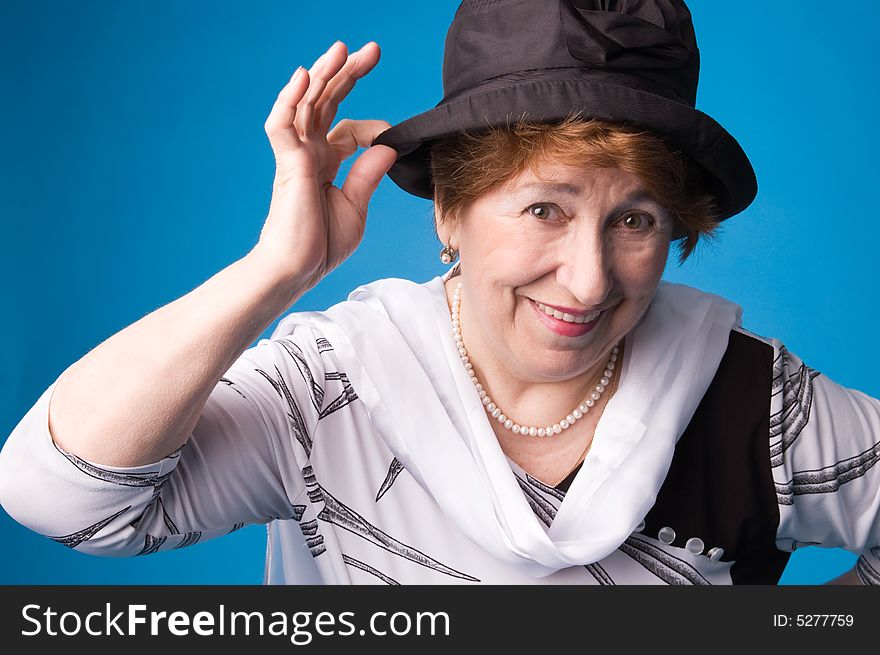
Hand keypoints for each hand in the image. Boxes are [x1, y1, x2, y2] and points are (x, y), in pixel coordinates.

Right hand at [253, 41, 396, 290]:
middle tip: (372, 50)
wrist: (297, 270)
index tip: (392, 134)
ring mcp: (297, 156)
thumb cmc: (321, 245)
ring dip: (324, 74)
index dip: (373, 126)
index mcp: (326, 163)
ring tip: (343, 49)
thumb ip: (368, 175)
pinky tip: (305, 77)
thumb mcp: (356, 208)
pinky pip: (282, 125)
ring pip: (306, 104)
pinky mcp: (287, 165)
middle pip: (327, 103)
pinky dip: (291, 99)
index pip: (347, 128)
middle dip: (348, 74)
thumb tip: (388, 144)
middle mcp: (310, 153)